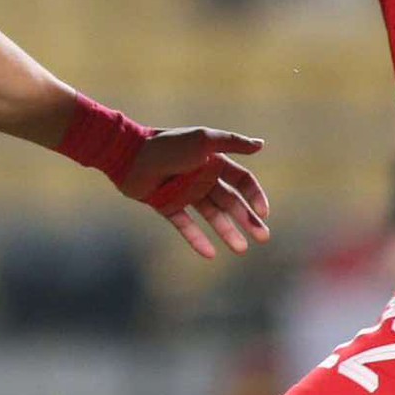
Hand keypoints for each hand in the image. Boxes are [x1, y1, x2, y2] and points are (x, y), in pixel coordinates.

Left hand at [117, 126, 269, 260]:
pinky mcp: (167, 206)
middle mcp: (201, 178)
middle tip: (263, 238)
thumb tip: (261, 145)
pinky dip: (197, 239)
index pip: (242, 181)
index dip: (255, 196)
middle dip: (248, 219)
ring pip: (212, 216)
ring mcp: (184, 193)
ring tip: (242, 250)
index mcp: (212, 161)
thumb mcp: (204, 140)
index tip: (264, 214)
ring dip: (228, 232)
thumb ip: (232, 142)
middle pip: (231, 202)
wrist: (130, 156)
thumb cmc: (169, 146)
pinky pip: (185, 225)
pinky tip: (211, 255)